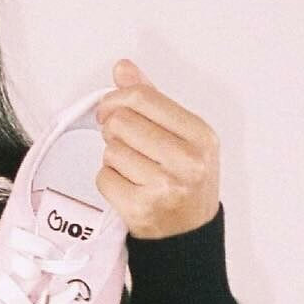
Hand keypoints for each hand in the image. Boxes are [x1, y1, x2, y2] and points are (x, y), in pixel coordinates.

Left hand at [93, 58, 220, 239]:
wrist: (189, 234)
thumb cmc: (187, 182)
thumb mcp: (183, 137)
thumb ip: (152, 100)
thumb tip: (123, 68)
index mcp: (201, 136)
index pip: (144, 98)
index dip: (117, 98)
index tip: (109, 107)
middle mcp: (187, 161)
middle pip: (122, 122)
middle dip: (114, 129)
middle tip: (123, 142)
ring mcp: (164, 186)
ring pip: (111, 151)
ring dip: (114, 157)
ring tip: (133, 168)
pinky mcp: (140, 208)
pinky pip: (103, 177)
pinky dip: (109, 180)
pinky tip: (128, 186)